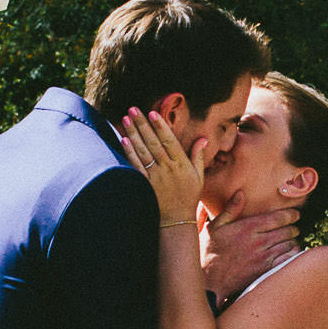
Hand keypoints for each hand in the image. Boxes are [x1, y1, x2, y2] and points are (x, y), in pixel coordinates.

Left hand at [117, 107, 208, 221]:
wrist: (177, 219)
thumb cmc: (189, 196)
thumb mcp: (199, 176)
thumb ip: (199, 156)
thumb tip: (203, 138)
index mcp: (181, 164)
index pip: (170, 141)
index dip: (161, 127)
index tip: (153, 113)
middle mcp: (168, 168)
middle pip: (153, 142)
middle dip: (143, 124)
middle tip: (134, 109)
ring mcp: (155, 176)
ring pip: (143, 151)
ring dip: (134, 134)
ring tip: (127, 118)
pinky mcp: (146, 184)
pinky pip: (136, 166)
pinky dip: (130, 153)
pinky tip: (124, 140)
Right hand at [201, 193, 299, 301]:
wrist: (209, 281)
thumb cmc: (210, 253)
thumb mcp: (214, 227)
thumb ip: (230, 210)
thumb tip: (241, 193)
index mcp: (248, 227)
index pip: (279, 217)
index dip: (291, 215)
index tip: (295, 215)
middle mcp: (259, 241)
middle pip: (288, 231)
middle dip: (293, 228)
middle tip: (293, 228)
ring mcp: (264, 257)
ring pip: (289, 245)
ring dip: (292, 242)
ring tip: (290, 241)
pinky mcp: (266, 271)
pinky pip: (287, 260)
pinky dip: (292, 255)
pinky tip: (288, 254)